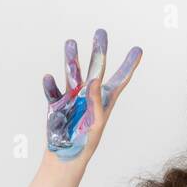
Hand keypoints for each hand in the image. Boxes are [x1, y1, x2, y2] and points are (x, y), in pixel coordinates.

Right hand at [43, 28, 140, 164]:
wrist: (67, 154)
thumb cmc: (86, 141)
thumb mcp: (97, 122)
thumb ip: (96, 100)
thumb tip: (94, 79)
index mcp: (105, 99)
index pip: (120, 79)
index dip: (129, 65)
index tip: (138, 50)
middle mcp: (89, 94)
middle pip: (95, 67)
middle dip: (98, 50)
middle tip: (101, 32)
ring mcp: (72, 96)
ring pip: (72, 72)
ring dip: (71, 58)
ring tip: (71, 42)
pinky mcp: (57, 103)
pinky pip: (53, 90)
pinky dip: (50, 84)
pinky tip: (48, 78)